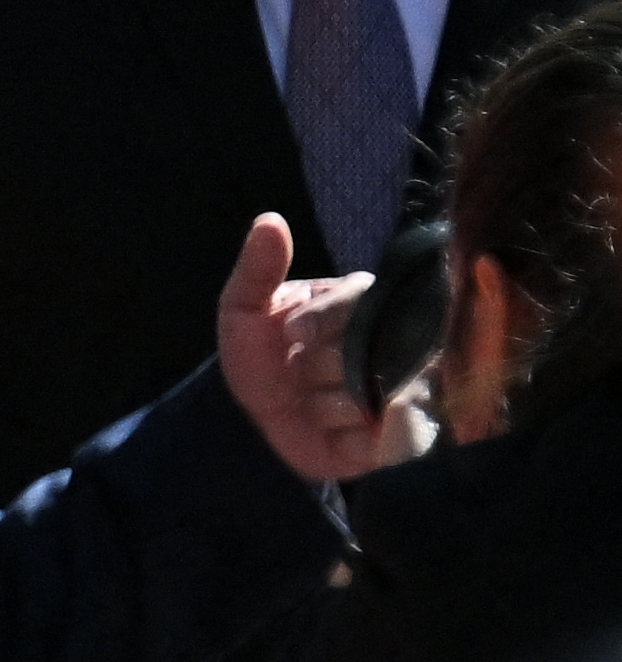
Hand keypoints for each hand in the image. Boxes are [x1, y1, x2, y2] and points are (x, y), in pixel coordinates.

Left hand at [214, 207, 427, 483]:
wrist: (264, 423)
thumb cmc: (263, 361)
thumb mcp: (245, 312)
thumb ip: (257, 271)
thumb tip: (269, 221)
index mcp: (369, 302)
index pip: (359, 299)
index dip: (321, 318)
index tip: (291, 333)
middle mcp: (403, 340)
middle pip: (363, 351)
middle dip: (314, 369)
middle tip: (298, 376)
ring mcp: (415, 388)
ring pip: (367, 396)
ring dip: (324, 408)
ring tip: (315, 405)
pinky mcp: (413, 435)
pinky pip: (383, 439)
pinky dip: (345, 440)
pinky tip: (333, 434)